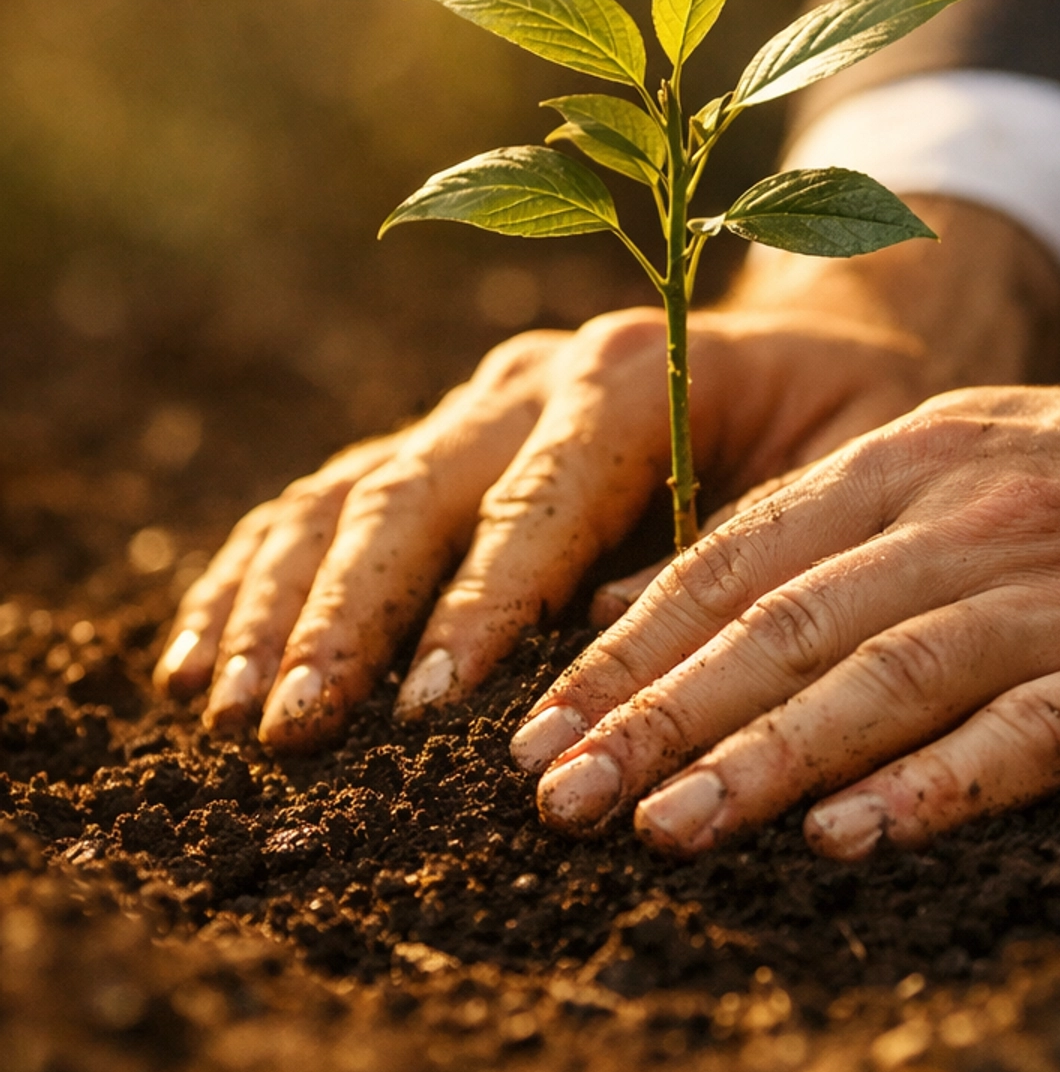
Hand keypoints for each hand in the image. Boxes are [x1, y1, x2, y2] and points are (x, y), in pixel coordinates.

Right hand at [153, 311, 931, 749]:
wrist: (820, 341)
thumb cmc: (849, 420)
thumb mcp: (847, 468)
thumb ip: (749, 544)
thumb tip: (615, 645)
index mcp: (634, 373)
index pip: (538, 495)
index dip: (479, 599)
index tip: (431, 704)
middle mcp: (533, 376)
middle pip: (412, 490)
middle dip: (346, 617)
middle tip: (295, 730)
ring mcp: (475, 406)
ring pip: (346, 495)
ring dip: (277, 606)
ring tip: (227, 713)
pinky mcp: (441, 443)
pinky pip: (323, 504)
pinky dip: (254, 581)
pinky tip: (197, 664)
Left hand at [509, 366, 1059, 860]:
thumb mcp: (938, 473)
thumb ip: (789, 540)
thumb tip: (613, 615)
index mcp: (905, 466)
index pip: (735, 563)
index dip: (628, 652)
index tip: (534, 734)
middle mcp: (970, 519)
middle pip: (789, 623)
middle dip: (663, 717)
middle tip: (561, 801)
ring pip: (890, 675)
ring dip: (768, 756)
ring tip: (669, 829)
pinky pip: (1030, 732)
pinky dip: (935, 785)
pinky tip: (850, 840)